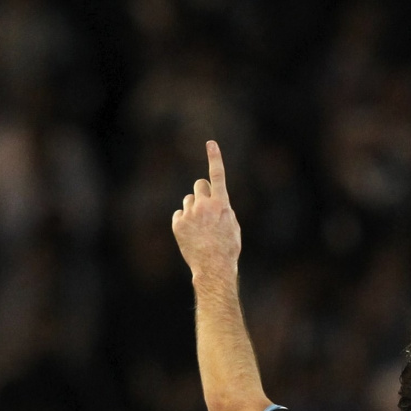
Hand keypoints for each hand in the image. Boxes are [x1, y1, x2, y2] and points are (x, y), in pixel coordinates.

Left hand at [172, 141, 241, 281]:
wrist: (213, 267)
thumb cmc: (227, 248)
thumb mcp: (233, 226)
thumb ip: (224, 209)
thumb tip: (216, 201)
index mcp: (221, 204)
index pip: (218, 175)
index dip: (215, 158)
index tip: (210, 143)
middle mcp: (204, 205)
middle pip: (199, 185)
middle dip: (202, 192)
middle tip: (205, 206)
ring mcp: (189, 214)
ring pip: (188, 200)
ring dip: (193, 208)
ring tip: (200, 227)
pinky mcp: (178, 223)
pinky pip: (180, 214)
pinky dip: (184, 221)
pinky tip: (191, 234)